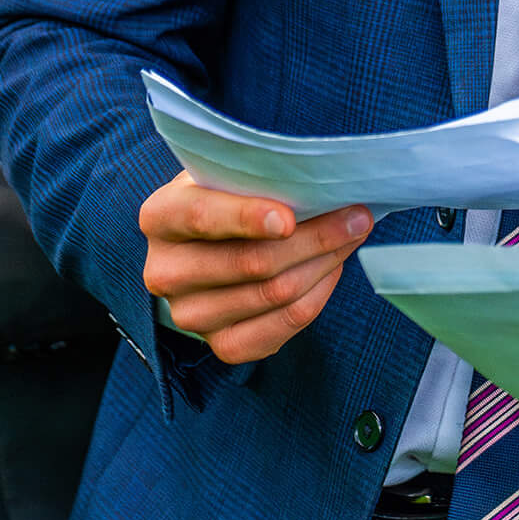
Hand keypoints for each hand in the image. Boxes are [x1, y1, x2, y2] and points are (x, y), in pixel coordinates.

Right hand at [138, 172, 370, 363]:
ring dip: (325, 263)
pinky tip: (331, 270)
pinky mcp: (220, 345)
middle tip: (358, 217)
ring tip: (352, 236)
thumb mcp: (230, 174)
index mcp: (160, 217)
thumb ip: (259, 174)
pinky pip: (281, 328)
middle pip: (251, 262)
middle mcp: (165, 271)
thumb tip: (323, 177)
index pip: (200, 216)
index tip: (289, 218)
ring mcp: (189, 315)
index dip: (246, 217)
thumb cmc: (229, 198)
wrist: (210, 248)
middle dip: (315, 238)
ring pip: (274, 294)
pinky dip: (317, 297)